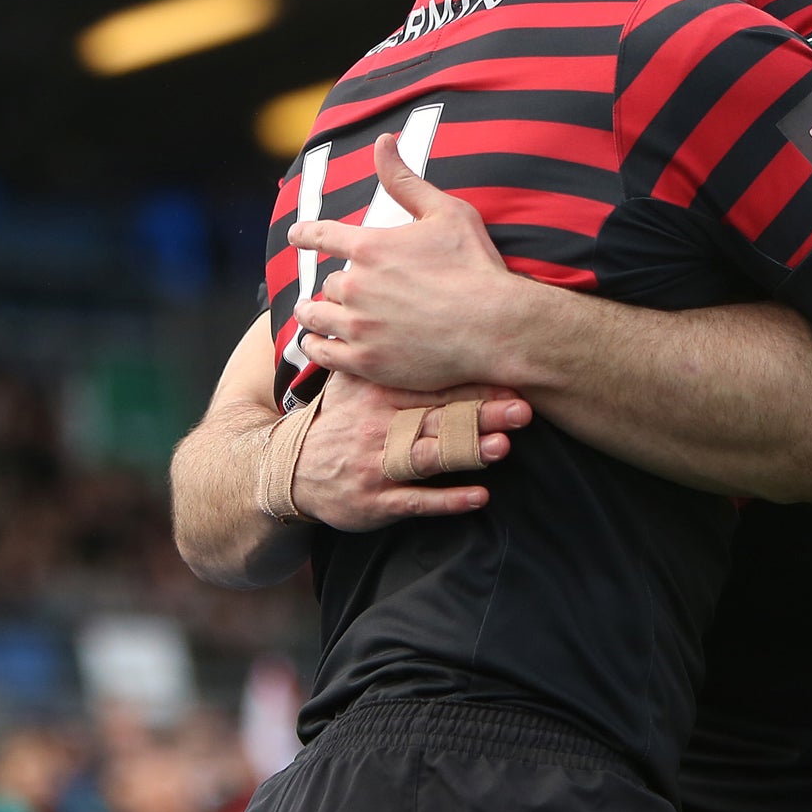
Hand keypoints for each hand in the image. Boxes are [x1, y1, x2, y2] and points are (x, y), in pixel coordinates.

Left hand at [290, 134, 532, 391]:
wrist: (496, 327)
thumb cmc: (476, 268)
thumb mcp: (446, 212)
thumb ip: (406, 180)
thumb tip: (382, 142)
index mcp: (370, 246)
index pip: (319, 235)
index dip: (305, 234)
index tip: (296, 236)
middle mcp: (355, 285)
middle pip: (327, 283)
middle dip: (334, 285)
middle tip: (341, 291)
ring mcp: (358, 326)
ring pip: (317, 318)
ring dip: (314, 315)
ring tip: (316, 317)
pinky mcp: (365, 361)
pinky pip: (323, 354)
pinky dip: (315, 347)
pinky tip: (317, 345)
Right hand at [290, 372, 530, 530]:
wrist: (288, 471)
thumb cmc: (336, 419)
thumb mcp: (350, 380)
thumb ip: (383, 352)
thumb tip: (419, 310)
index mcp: (378, 393)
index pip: (432, 384)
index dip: (474, 382)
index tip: (512, 376)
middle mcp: (379, 427)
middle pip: (438, 418)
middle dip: (482, 414)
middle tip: (522, 409)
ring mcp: (378, 465)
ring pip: (428, 457)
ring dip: (467, 452)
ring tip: (503, 447)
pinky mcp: (376, 501)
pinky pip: (416, 501)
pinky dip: (448, 501)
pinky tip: (479, 497)